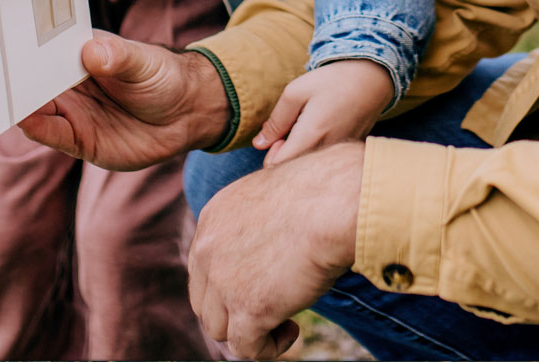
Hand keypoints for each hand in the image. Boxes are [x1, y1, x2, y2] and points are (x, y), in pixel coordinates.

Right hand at [16, 32, 228, 170]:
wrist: (188, 114)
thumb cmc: (163, 76)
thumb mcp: (144, 61)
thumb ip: (119, 57)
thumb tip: (93, 52)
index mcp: (76, 54)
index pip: (41, 51)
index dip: (21, 47)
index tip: (0, 43)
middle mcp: (68, 83)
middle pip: (31, 80)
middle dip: (9, 77)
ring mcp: (72, 112)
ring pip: (34, 108)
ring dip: (16, 104)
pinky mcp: (80, 140)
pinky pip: (52, 134)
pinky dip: (36, 128)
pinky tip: (23, 120)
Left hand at [189, 140, 365, 360]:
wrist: (335, 201)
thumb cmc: (324, 192)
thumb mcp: (276, 197)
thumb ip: (263, 219)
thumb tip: (276, 242)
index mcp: (214, 216)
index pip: (203, 265)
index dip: (228, 284)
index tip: (261, 285)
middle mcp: (207, 248)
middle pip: (203, 300)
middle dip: (232, 311)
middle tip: (270, 308)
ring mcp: (223, 281)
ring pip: (218, 328)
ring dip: (249, 331)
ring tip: (285, 320)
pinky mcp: (247, 309)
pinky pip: (244, 348)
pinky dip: (268, 348)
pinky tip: (292, 330)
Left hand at [253, 59, 393, 164]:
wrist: (372, 79)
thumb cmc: (331, 81)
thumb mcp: (295, 92)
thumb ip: (276, 121)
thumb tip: (259, 144)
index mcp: (311, 137)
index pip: (279, 167)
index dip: (271, 154)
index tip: (278, 135)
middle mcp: (327, 152)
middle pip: (294, 170)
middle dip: (285, 154)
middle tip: (292, 128)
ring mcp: (339, 155)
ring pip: (309, 166)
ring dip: (301, 151)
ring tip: (309, 126)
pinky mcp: (347, 154)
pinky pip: (324, 161)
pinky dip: (317, 150)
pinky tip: (324, 130)